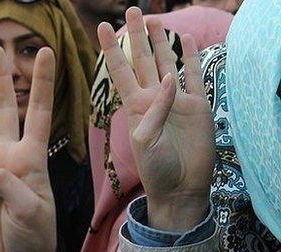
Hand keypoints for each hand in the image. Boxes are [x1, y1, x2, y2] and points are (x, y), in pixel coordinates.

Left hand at [98, 8, 212, 231]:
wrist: (181, 188)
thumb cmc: (155, 170)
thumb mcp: (144, 143)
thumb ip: (154, 112)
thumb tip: (169, 81)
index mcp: (134, 106)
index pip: (119, 70)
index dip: (110, 49)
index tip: (100, 27)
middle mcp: (153, 98)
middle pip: (142, 59)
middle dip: (136, 35)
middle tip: (132, 10)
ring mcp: (176, 100)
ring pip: (166, 62)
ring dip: (160, 42)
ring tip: (154, 19)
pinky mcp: (198, 106)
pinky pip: (195, 76)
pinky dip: (191, 58)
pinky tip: (186, 40)